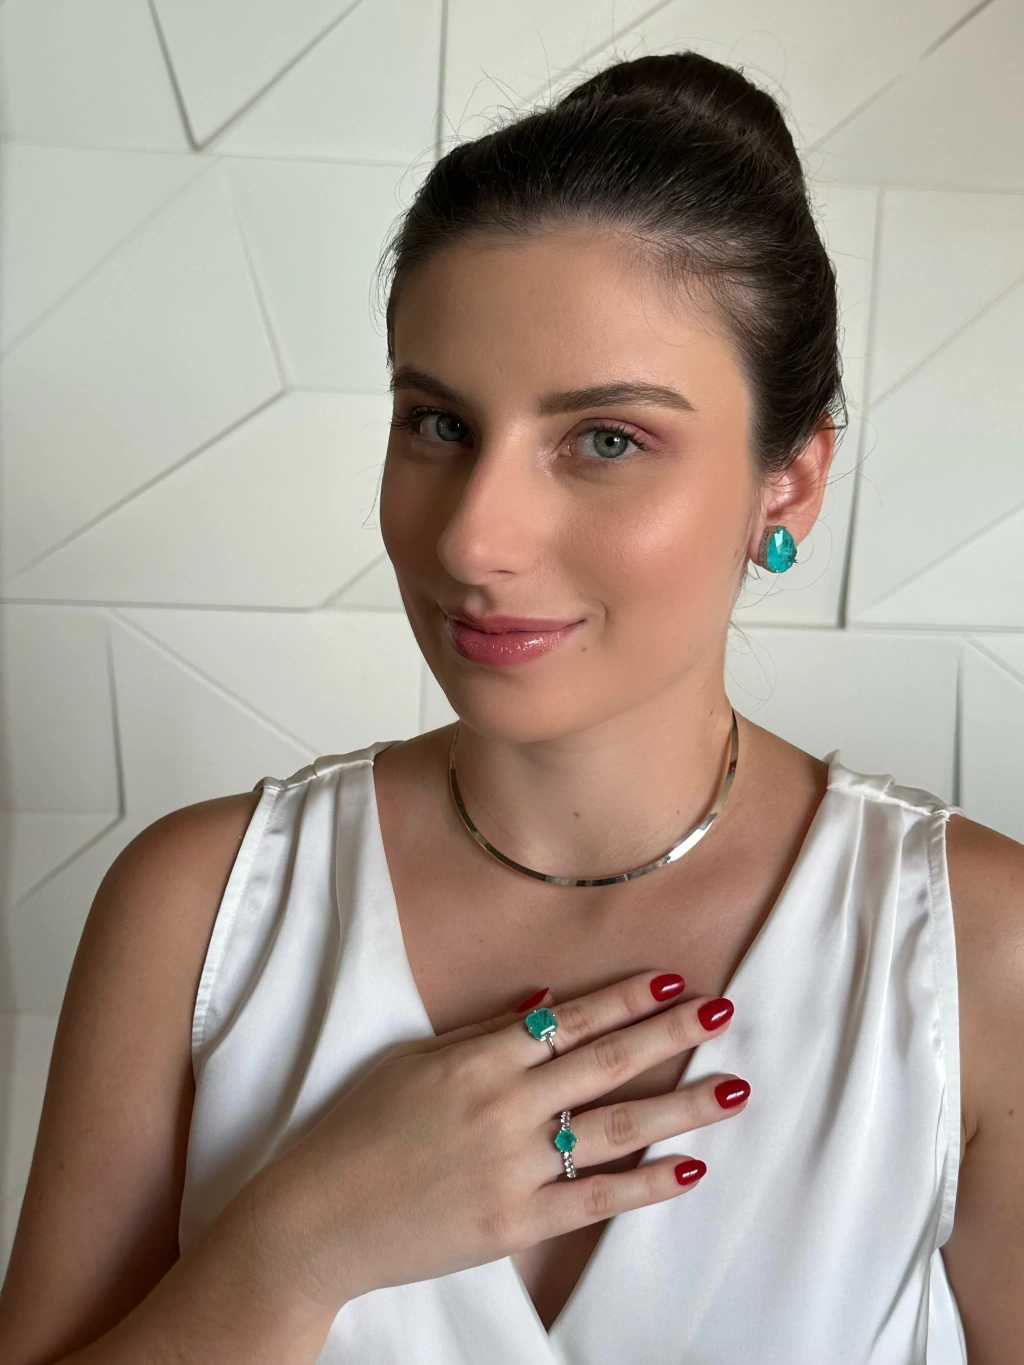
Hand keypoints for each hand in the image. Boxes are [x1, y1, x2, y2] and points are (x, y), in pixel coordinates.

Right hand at [247, 969, 747, 1309]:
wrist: (318, 1219)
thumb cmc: (356, 1130)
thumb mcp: (412, 1063)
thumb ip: (481, 1035)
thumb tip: (543, 1003)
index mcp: (478, 1060)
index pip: (570, 1020)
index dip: (624, 998)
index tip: (672, 980)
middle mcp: (506, 1107)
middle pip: (606, 1062)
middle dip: (670, 1034)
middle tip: (724, 1011)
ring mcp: (515, 1167)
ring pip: (616, 1128)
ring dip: (682, 1107)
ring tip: (734, 1089)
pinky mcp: (517, 1223)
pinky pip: (596, 1200)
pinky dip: (647, 1185)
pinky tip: (690, 1168)